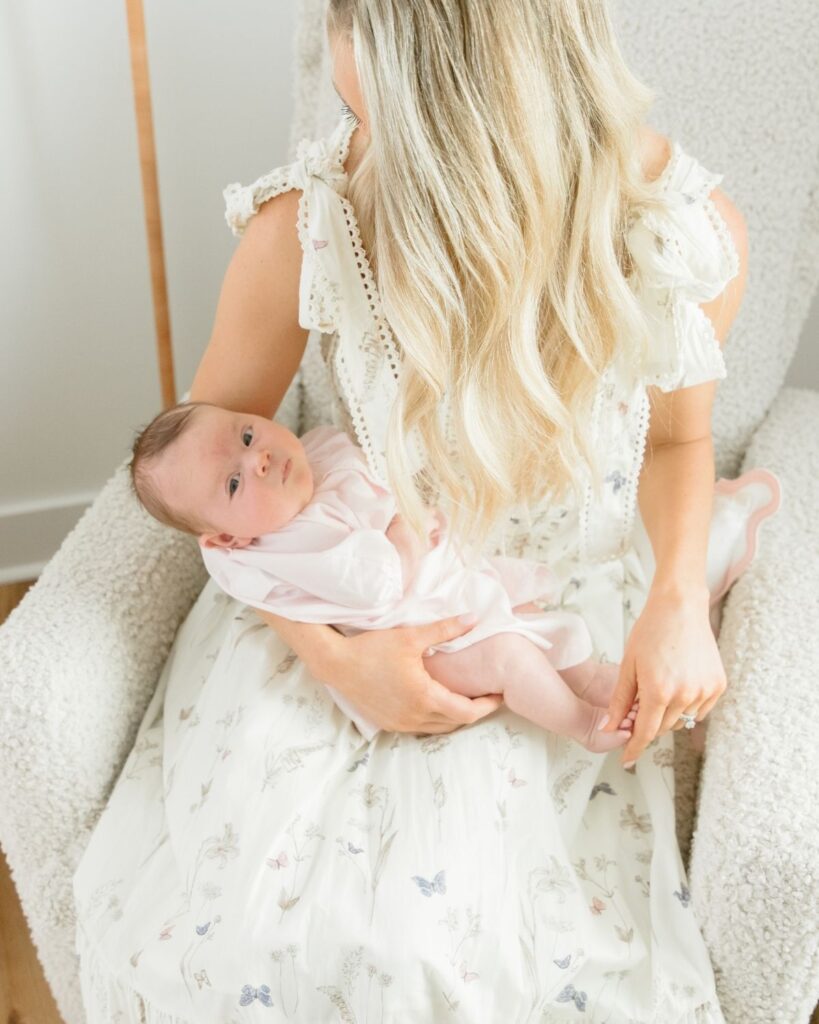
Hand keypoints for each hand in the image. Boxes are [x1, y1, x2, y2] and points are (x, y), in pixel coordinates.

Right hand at [320, 614, 503, 733]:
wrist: (336, 663)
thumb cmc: (372, 648)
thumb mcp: (411, 636)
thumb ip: (445, 630)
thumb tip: (473, 619)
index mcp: (424, 697)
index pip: (467, 712)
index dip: (487, 706)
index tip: (499, 695)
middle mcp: (414, 716)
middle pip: (456, 723)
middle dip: (475, 710)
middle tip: (487, 694)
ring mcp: (401, 723)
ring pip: (440, 728)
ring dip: (455, 716)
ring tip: (466, 698)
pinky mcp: (390, 724)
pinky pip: (422, 727)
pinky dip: (437, 719)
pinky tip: (438, 702)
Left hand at [599, 584, 726, 766]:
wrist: (680, 607)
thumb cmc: (650, 632)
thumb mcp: (628, 665)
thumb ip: (620, 701)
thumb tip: (609, 728)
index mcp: (659, 691)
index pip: (646, 733)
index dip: (634, 747)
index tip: (626, 759)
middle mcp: (685, 695)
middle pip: (663, 727)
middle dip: (649, 722)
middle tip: (641, 703)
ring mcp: (705, 691)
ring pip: (682, 720)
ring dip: (668, 713)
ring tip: (661, 685)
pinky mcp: (718, 685)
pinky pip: (699, 709)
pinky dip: (687, 705)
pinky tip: (678, 684)